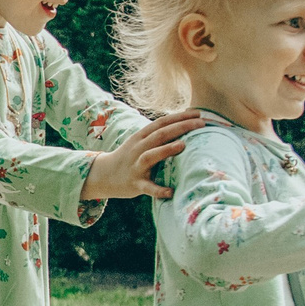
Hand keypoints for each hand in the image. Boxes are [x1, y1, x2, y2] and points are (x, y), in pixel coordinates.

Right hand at [85, 112, 206, 200]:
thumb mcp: (140, 142)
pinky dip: (158, 190)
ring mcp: (136, 166)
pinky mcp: (135, 183)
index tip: (199, 113)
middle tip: (201, 124)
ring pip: (150, 155)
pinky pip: (147, 187)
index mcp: (141, 136)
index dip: (180, 116)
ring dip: (166, 150)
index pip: (162, 122)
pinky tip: (170, 192)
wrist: (104, 175)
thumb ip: (158, 134)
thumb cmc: (130, 157)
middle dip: (181, 127)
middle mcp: (138, 148)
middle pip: (159, 135)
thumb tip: (185, 124)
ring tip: (183, 146)